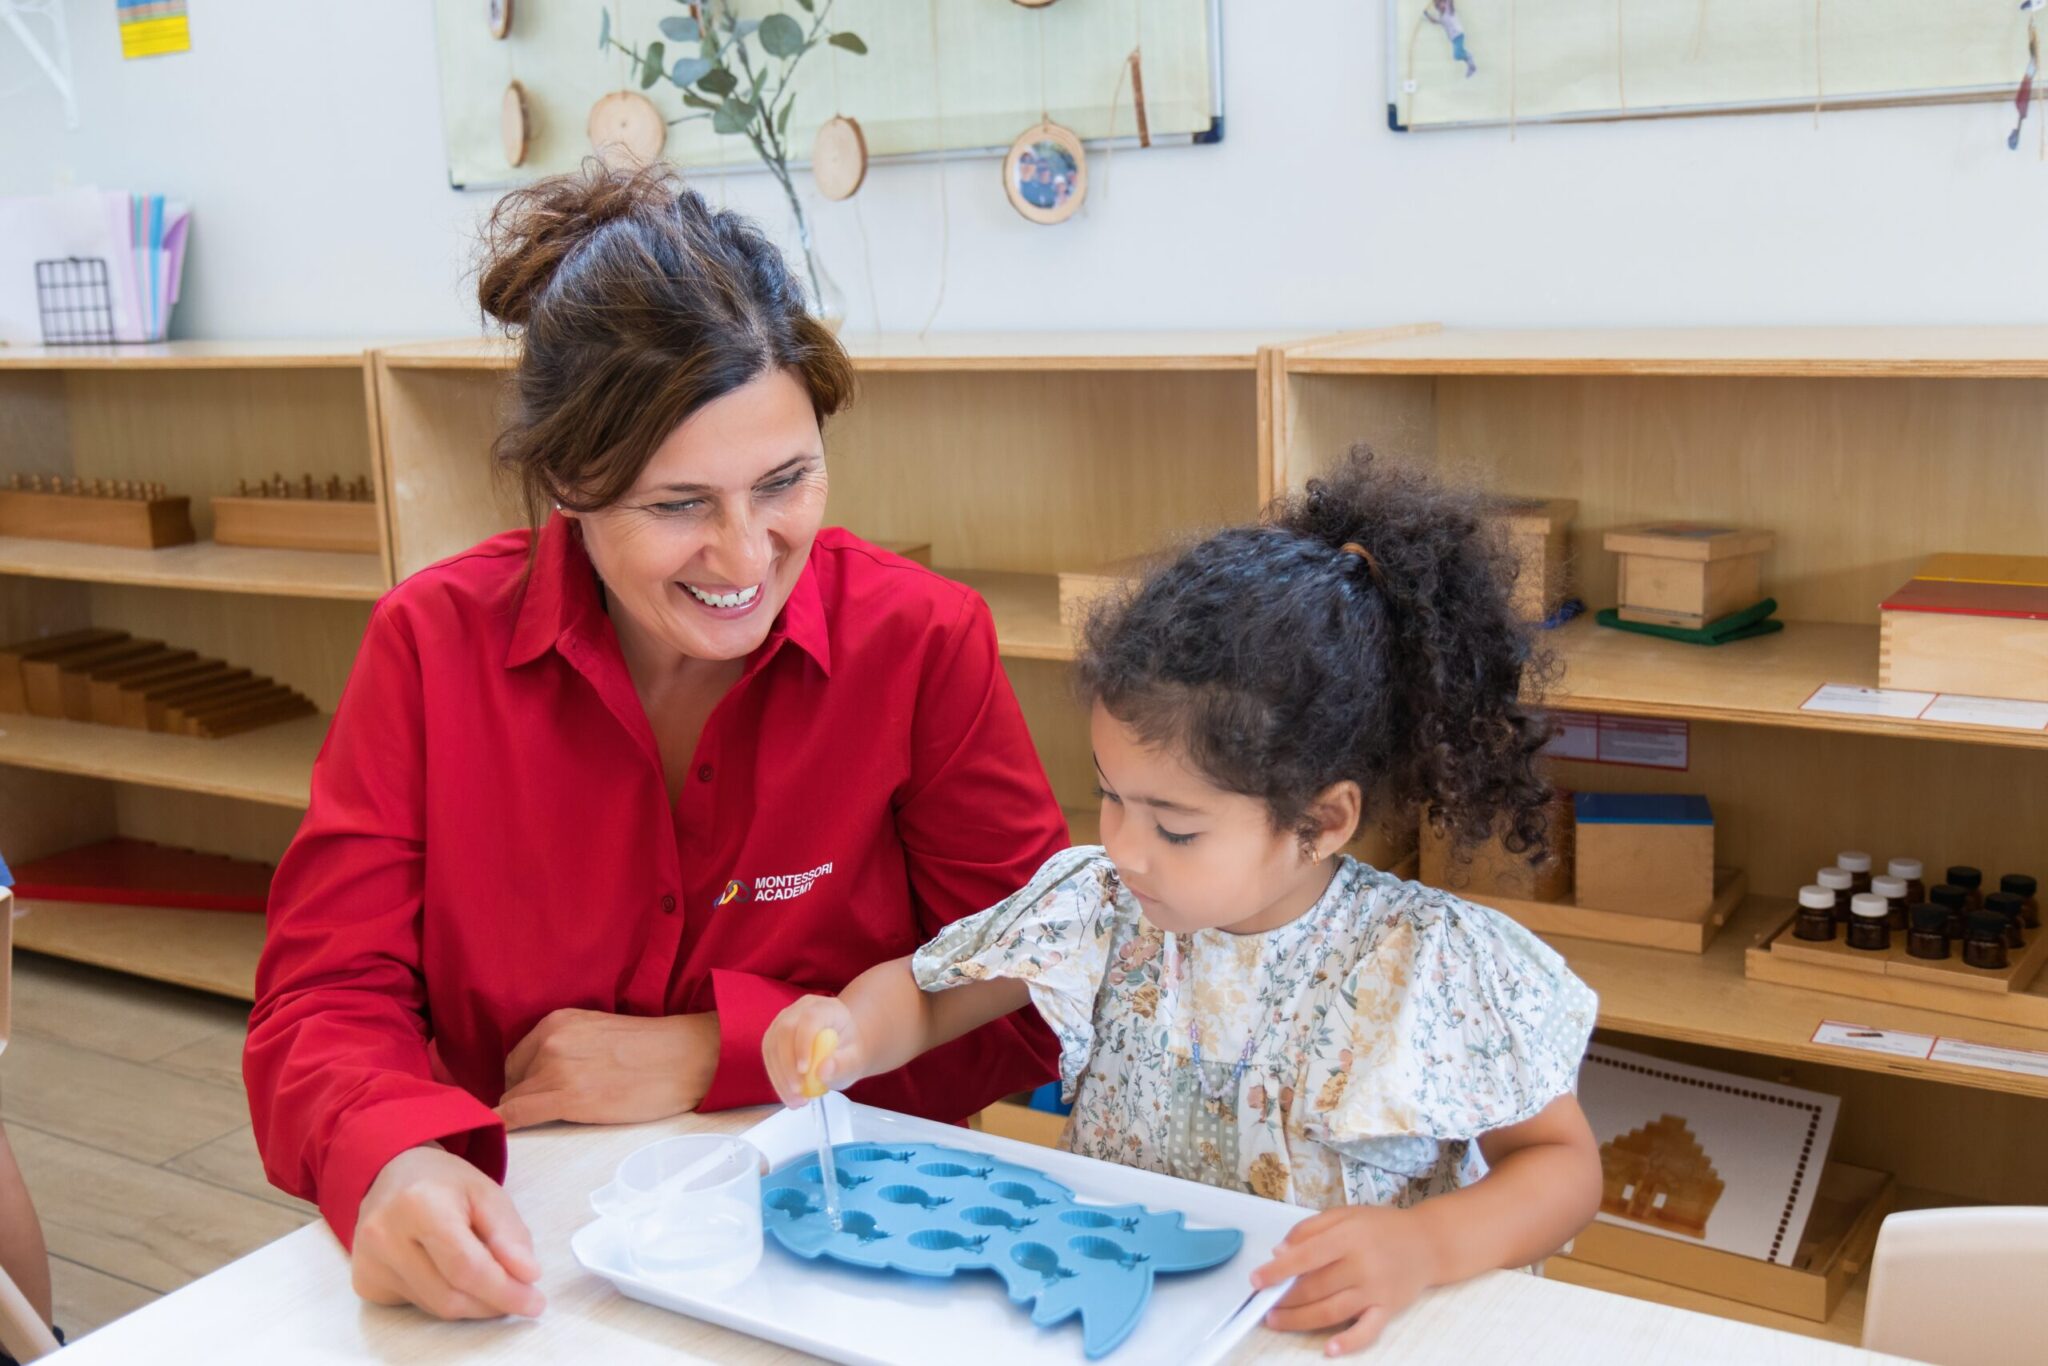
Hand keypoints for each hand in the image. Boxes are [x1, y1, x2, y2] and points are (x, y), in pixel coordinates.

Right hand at [352, 1145, 544, 1319]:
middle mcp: (384, 1236)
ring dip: (472, 1303)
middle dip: (492, 1303)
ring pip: (434, 1307)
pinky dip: (445, 1298)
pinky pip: (416, 1305)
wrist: (389, 1173)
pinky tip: (451, 1275)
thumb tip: (527, 1276)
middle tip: (520, 1296)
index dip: (504, 1291)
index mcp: (419, 1205)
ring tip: (489, 1280)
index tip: (534, 1302)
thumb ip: (509, 1234)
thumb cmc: (442, 1181)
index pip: (466, 1267)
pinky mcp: (365, 1280)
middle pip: (449, 1295)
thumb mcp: (486, 1192)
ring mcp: (369, 1262)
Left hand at [496, 1009, 718, 1130]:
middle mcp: (551, 1040)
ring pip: (515, 1101)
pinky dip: (508, 1126)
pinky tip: (508, 1137)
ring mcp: (557, 1068)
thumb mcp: (598, 1031)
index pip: (518, 1059)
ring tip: (558, 1123)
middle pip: (513, 1080)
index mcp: (558, 1021)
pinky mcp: (567, 1098)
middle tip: (556, 1110)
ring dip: (527, 1115)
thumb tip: (544, 1075)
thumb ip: (567, 1045)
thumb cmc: (653, 1049)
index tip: (536, 1096)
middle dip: (526, 1096)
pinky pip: (517, 1116)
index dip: (525, 1081)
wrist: (686, 1058)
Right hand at [761, 995, 863, 1107]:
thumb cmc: (849, 1053)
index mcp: (827, 1008)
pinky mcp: (774, 1035)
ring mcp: (784, 1020)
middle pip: (785, 1031)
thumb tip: (823, 1070)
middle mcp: (802, 1009)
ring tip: (796, 1102)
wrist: (841, 1050)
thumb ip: (843, 1065)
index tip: (804, 1071)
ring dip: (780, 1077)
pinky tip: (789, 1095)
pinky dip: (776, 1078)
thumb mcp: (855, 1061)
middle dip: (787, 1066)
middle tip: (798, 1094)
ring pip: (772, 1045)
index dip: (803, 1043)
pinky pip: (768, 1056)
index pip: (810, 1019)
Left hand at [1250, 1205, 1439, 1356]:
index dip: (1278, 1270)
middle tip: (1263, 1304)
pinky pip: (1367, 1331)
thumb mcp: (1345, 1214)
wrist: (1428, 1243)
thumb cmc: (1382, 1227)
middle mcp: (1362, 1264)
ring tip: (1277, 1321)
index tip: (1256, 1279)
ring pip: (1332, 1311)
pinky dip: (1348, 1342)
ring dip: (1300, 1320)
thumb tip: (1280, 1250)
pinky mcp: (1388, 1309)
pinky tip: (1329, 1349)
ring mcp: (1376, 1290)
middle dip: (1284, 1298)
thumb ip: (1310, 1228)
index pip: (1306, 1255)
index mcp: (1349, 1236)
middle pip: (1315, 1287)